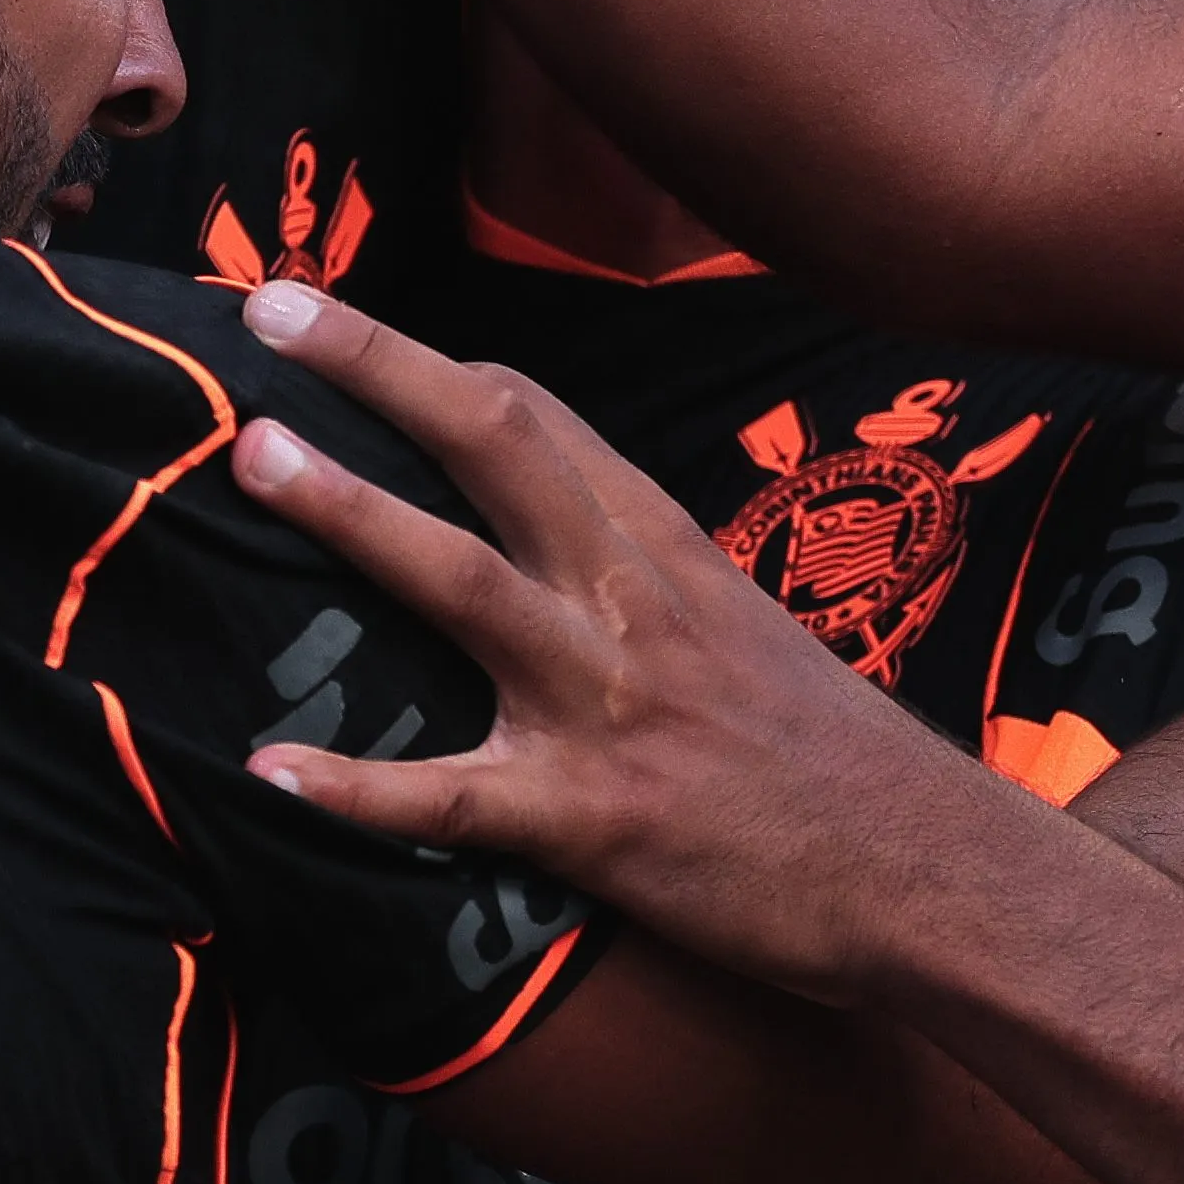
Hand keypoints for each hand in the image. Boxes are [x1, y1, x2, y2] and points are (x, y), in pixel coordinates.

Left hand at [220, 276, 995, 1007]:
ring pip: (461, 581)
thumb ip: (644, 586)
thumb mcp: (744, 634)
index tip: (331, 320)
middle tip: (270, 311)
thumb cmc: (838, 764)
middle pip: (495, 448)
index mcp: (665, 551)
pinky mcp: (595, 819)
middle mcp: (632, 603)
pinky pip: (452, 796)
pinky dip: (355, 787)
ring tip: (251, 460)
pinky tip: (268, 770)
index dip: (424, 363)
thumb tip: (552, 560)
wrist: (932, 872)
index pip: (536, 419)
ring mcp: (611, 703)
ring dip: (351, 512)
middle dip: (378, 369)